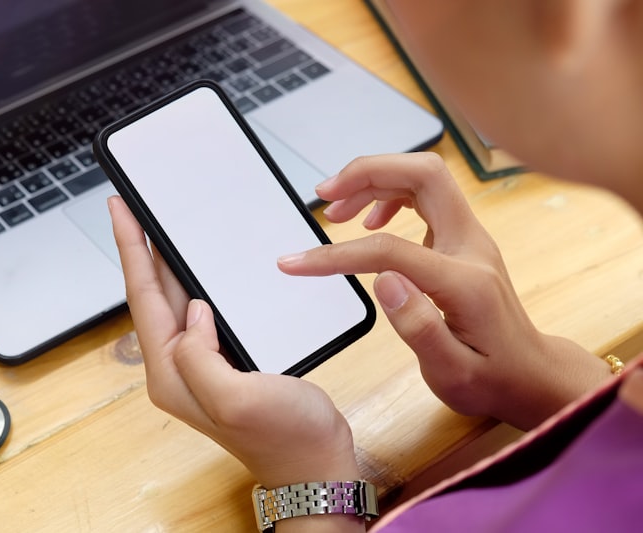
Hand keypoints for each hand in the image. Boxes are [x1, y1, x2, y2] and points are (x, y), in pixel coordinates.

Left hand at [107, 196, 360, 493]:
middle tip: (135, 208)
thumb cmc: (283, 437)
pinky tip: (204, 265)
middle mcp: (179, 366)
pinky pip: (203, 309)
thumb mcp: (237, 399)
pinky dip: (199, 280)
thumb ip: (201, 356)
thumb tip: (194, 311)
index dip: (131, 250)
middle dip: (142, 249)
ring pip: (177, 299)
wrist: (313, 461)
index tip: (121, 211)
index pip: (143, 298)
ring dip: (167, 262)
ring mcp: (202, 362)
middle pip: (154, 295)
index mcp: (172, 373)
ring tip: (160, 225)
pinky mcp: (225, 358)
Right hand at [278, 153, 607, 429]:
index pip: (391, 249)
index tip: (296, 263)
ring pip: (423, 177)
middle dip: (368, 173)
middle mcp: (472, 245)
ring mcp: (470, 237)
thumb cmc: (490, 379)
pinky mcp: (462, 239)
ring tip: (337, 210)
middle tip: (324, 195)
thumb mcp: (452, 374)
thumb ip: (418, 327)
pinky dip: (390, 195)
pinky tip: (370, 223)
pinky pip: (426, 195)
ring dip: (376, 180)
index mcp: (464, 281)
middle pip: (424, 174)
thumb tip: (383, 280)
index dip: (337, 253)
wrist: (531, 375)